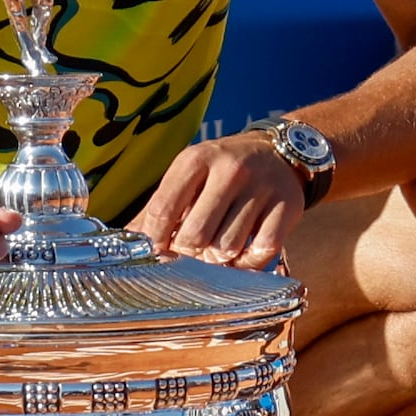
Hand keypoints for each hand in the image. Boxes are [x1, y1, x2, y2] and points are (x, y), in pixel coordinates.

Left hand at [132, 135, 307, 268]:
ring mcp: (262, 186)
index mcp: (196, 159)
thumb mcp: (188, 177)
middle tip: (193, 250)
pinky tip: (243, 253)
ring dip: (219, 258)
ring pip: (227, 248)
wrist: (277, 152)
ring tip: (218, 248)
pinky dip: (248, 262)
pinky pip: (261, 252)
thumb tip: (128, 243)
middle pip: (194, 236)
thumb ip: (157, 209)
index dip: (154, 241)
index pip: (161, 210)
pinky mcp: (287, 205)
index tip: (158, 252)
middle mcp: (230, 169)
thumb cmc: (221, 172)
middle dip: (189, 252)